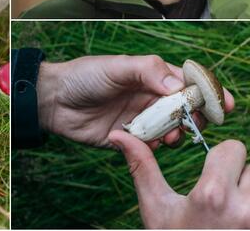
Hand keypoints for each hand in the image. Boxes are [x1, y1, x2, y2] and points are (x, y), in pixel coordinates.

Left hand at [37, 55, 233, 147]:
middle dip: (196, 117)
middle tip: (195, 122)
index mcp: (151, 76)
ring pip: (172, 129)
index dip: (207, 93)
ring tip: (172, 133)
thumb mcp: (117, 66)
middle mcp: (149, 98)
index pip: (187, 83)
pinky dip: (156, 146)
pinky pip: (151, 146)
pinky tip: (152, 143)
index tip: (223, 104)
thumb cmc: (84, 76)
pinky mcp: (128, 139)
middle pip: (185, 109)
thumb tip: (180, 85)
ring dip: (177, 132)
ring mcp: (140, 119)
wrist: (54, 100)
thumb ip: (148, 71)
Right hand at [109, 130, 249, 227]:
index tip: (212, 176)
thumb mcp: (156, 208)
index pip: (234, 148)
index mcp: (212, 196)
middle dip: (239, 176)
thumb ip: (142, 166)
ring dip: (249, 192)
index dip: (221, 158)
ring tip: (232, 211)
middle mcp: (245, 209)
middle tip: (223, 198)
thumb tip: (117, 133)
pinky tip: (238, 220)